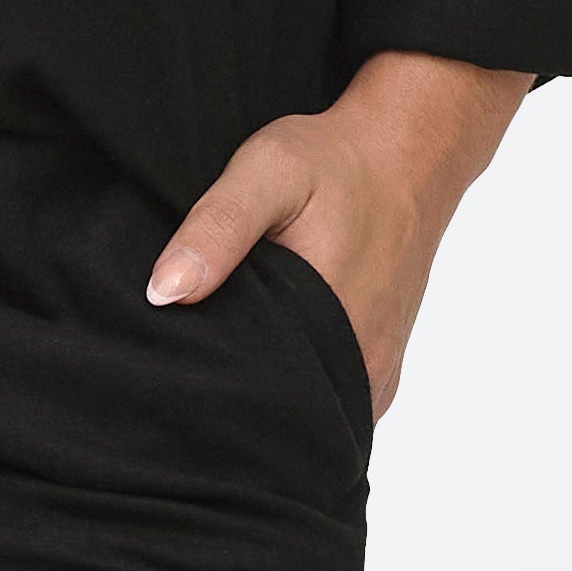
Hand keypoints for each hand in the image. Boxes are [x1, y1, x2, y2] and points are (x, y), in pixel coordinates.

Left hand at [144, 49, 537, 418]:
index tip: (173, 367)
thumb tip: (164, 292)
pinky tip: (270, 355)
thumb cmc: (338, 161)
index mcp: (331, 328)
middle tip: (192, 362)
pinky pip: (332, 403)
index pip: (251, 400)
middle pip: (279, 415)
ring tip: (230, 357)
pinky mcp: (380, 371)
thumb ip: (217, 229)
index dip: (205, 389)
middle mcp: (362, 366)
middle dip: (233, 400)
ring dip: (267, 396)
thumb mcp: (268, 172)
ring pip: (307, 415)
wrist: (407, 155)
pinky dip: (298, 388)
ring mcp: (375, 376)